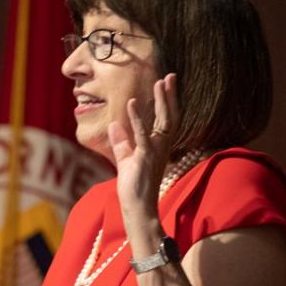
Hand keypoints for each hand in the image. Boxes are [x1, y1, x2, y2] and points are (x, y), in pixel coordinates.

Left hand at [107, 73, 179, 231]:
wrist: (136, 209)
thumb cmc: (133, 188)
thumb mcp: (125, 160)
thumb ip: (122, 142)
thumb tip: (114, 124)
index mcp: (159, 147)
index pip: (167, 120)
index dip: (168, 102)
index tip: (166, 84)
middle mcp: (162, 148)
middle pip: (171, 117)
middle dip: (171, 96)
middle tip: (171, 75)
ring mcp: (155, 153)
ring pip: (163, 123)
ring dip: (161, 102)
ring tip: (159, 83)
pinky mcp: (144, 159)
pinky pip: (142, 136)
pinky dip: (138, 119)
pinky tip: (133, 103)